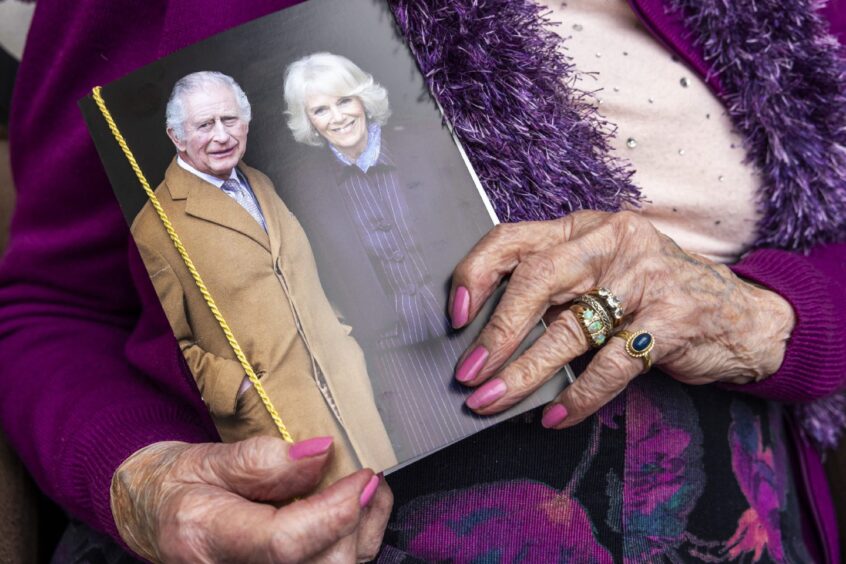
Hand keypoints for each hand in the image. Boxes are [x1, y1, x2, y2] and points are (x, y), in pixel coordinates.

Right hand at [110, 436, 391, 562]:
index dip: (333, 512)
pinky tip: (360, 506)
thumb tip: (322, 452)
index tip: (362, 476)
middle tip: (366, 475)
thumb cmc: (176, 486)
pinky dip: (358, 538)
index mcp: (207, 539)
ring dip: (364, 529)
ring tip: (367, 485)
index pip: (284, 543)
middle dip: (354, 522)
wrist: (154, 518)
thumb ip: (261, 459)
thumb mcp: (205, 458)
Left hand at [449, 211, 795, 428]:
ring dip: (524, 372)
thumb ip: (556, 290)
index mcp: (585, 228)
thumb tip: (485, 336)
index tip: (454, 316)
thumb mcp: (603, 274)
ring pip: (568, 329)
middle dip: (495, 332)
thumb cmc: (655, 295)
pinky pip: (611, 365)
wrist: (743, 315)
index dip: (476, 274)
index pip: (514, 238)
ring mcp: (645, 279)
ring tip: (492, 401)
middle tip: (468, 372)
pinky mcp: (671, 320)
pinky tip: (554, 416)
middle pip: (536, 279)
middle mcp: (612, 243)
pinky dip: (578, 396)